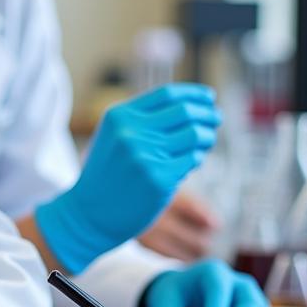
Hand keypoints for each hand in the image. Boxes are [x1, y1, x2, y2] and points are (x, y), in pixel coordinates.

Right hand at [34, 84, 220, 272]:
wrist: (90, 212)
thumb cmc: (107, 173)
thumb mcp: (113, 136)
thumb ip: (141, 119)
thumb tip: (189, 105)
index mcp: (119, 116)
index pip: (167, 95)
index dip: (193, 94)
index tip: (208, 97)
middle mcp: (131, 132)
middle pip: (185, 112)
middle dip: (207, 113)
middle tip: (216, 118)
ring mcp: (145, 156)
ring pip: (194, 134)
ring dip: (207, 136)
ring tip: (206, 141)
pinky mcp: (159, 179)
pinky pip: (192, 160)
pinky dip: (196, 159)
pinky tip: (190, 163)